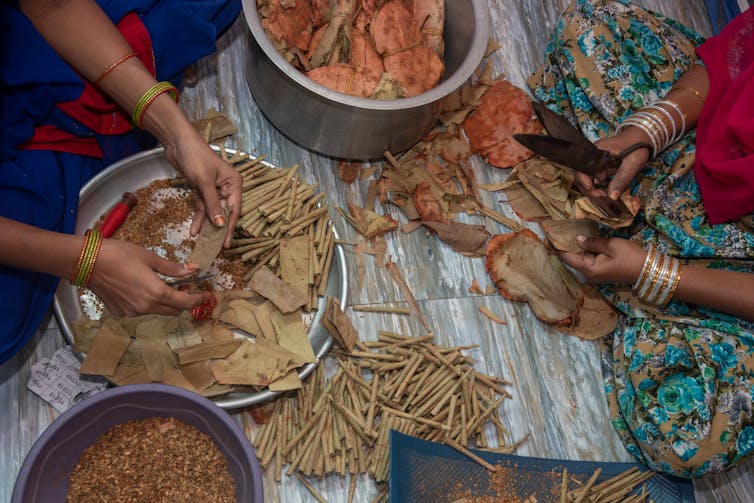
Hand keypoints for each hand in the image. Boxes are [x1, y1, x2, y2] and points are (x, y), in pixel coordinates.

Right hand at [87, 239, 210, 315]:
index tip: (205, 295)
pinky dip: (148, 302)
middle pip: (173, 310)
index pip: (185, 303)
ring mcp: (132, 312)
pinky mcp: (120, 312)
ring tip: (162, 284)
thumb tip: (190, 271)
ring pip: (157, 311)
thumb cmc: (118, 254)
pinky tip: (142, 288)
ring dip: (164, 302)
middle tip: (183, 285)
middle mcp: (145, 307)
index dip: (198, 300)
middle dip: (182, 300)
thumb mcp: (149, 257)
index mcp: (156, 293)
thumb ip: (171, 268)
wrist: (86, 262)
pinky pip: (141, 310)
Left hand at [164, 132, 241, 247]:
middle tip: (213, 247)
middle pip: (223, 213)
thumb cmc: (195, 156)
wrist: (177, 142)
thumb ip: (212, 204)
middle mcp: (227, 187)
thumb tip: (220, 225)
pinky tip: (194, 230)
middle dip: (217, 229)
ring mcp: (214, 189)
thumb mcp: (204, 182)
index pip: (234, 210)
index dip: (229, 227)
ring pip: (212, 212)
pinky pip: (202, 207)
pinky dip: (198, 218)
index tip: (225, 244)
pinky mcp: (202, 190)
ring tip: (202, 242)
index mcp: (234, 183)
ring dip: (206, 226)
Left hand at [560, 235, 646, 284]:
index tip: (550, 234)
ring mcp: (594, 274)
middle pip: (572, 258)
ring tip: (567, 231)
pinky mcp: (600, 272)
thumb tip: (577, 239)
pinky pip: (588, 260)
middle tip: (558, 229)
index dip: (558, 246)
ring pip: (580, 259)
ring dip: (575, 247)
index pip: (567, 257)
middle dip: (565, 245)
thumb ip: (592, 242)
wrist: (648, 270)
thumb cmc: (630, 257)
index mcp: (589, 269)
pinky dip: (584, 251)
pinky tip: (583, 240)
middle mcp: (588, 274)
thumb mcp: (611, 245)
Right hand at [573, 130, 649, 199]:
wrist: (644, 137)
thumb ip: (622, 179)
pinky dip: (599, 186)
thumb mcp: (633, 162)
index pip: (580, 167)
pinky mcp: (602, 166)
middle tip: (600, 195)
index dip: (582, 179)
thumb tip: (612, 196)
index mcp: (596, 150)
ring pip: (588, 178)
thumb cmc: (639, 145)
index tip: (591, 188)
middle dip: (588, 188)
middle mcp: (593, 155)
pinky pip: (596, 178)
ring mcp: (597, 161)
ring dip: (594, 188)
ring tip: (604, 194)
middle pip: (581, 174)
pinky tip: (607, 190)